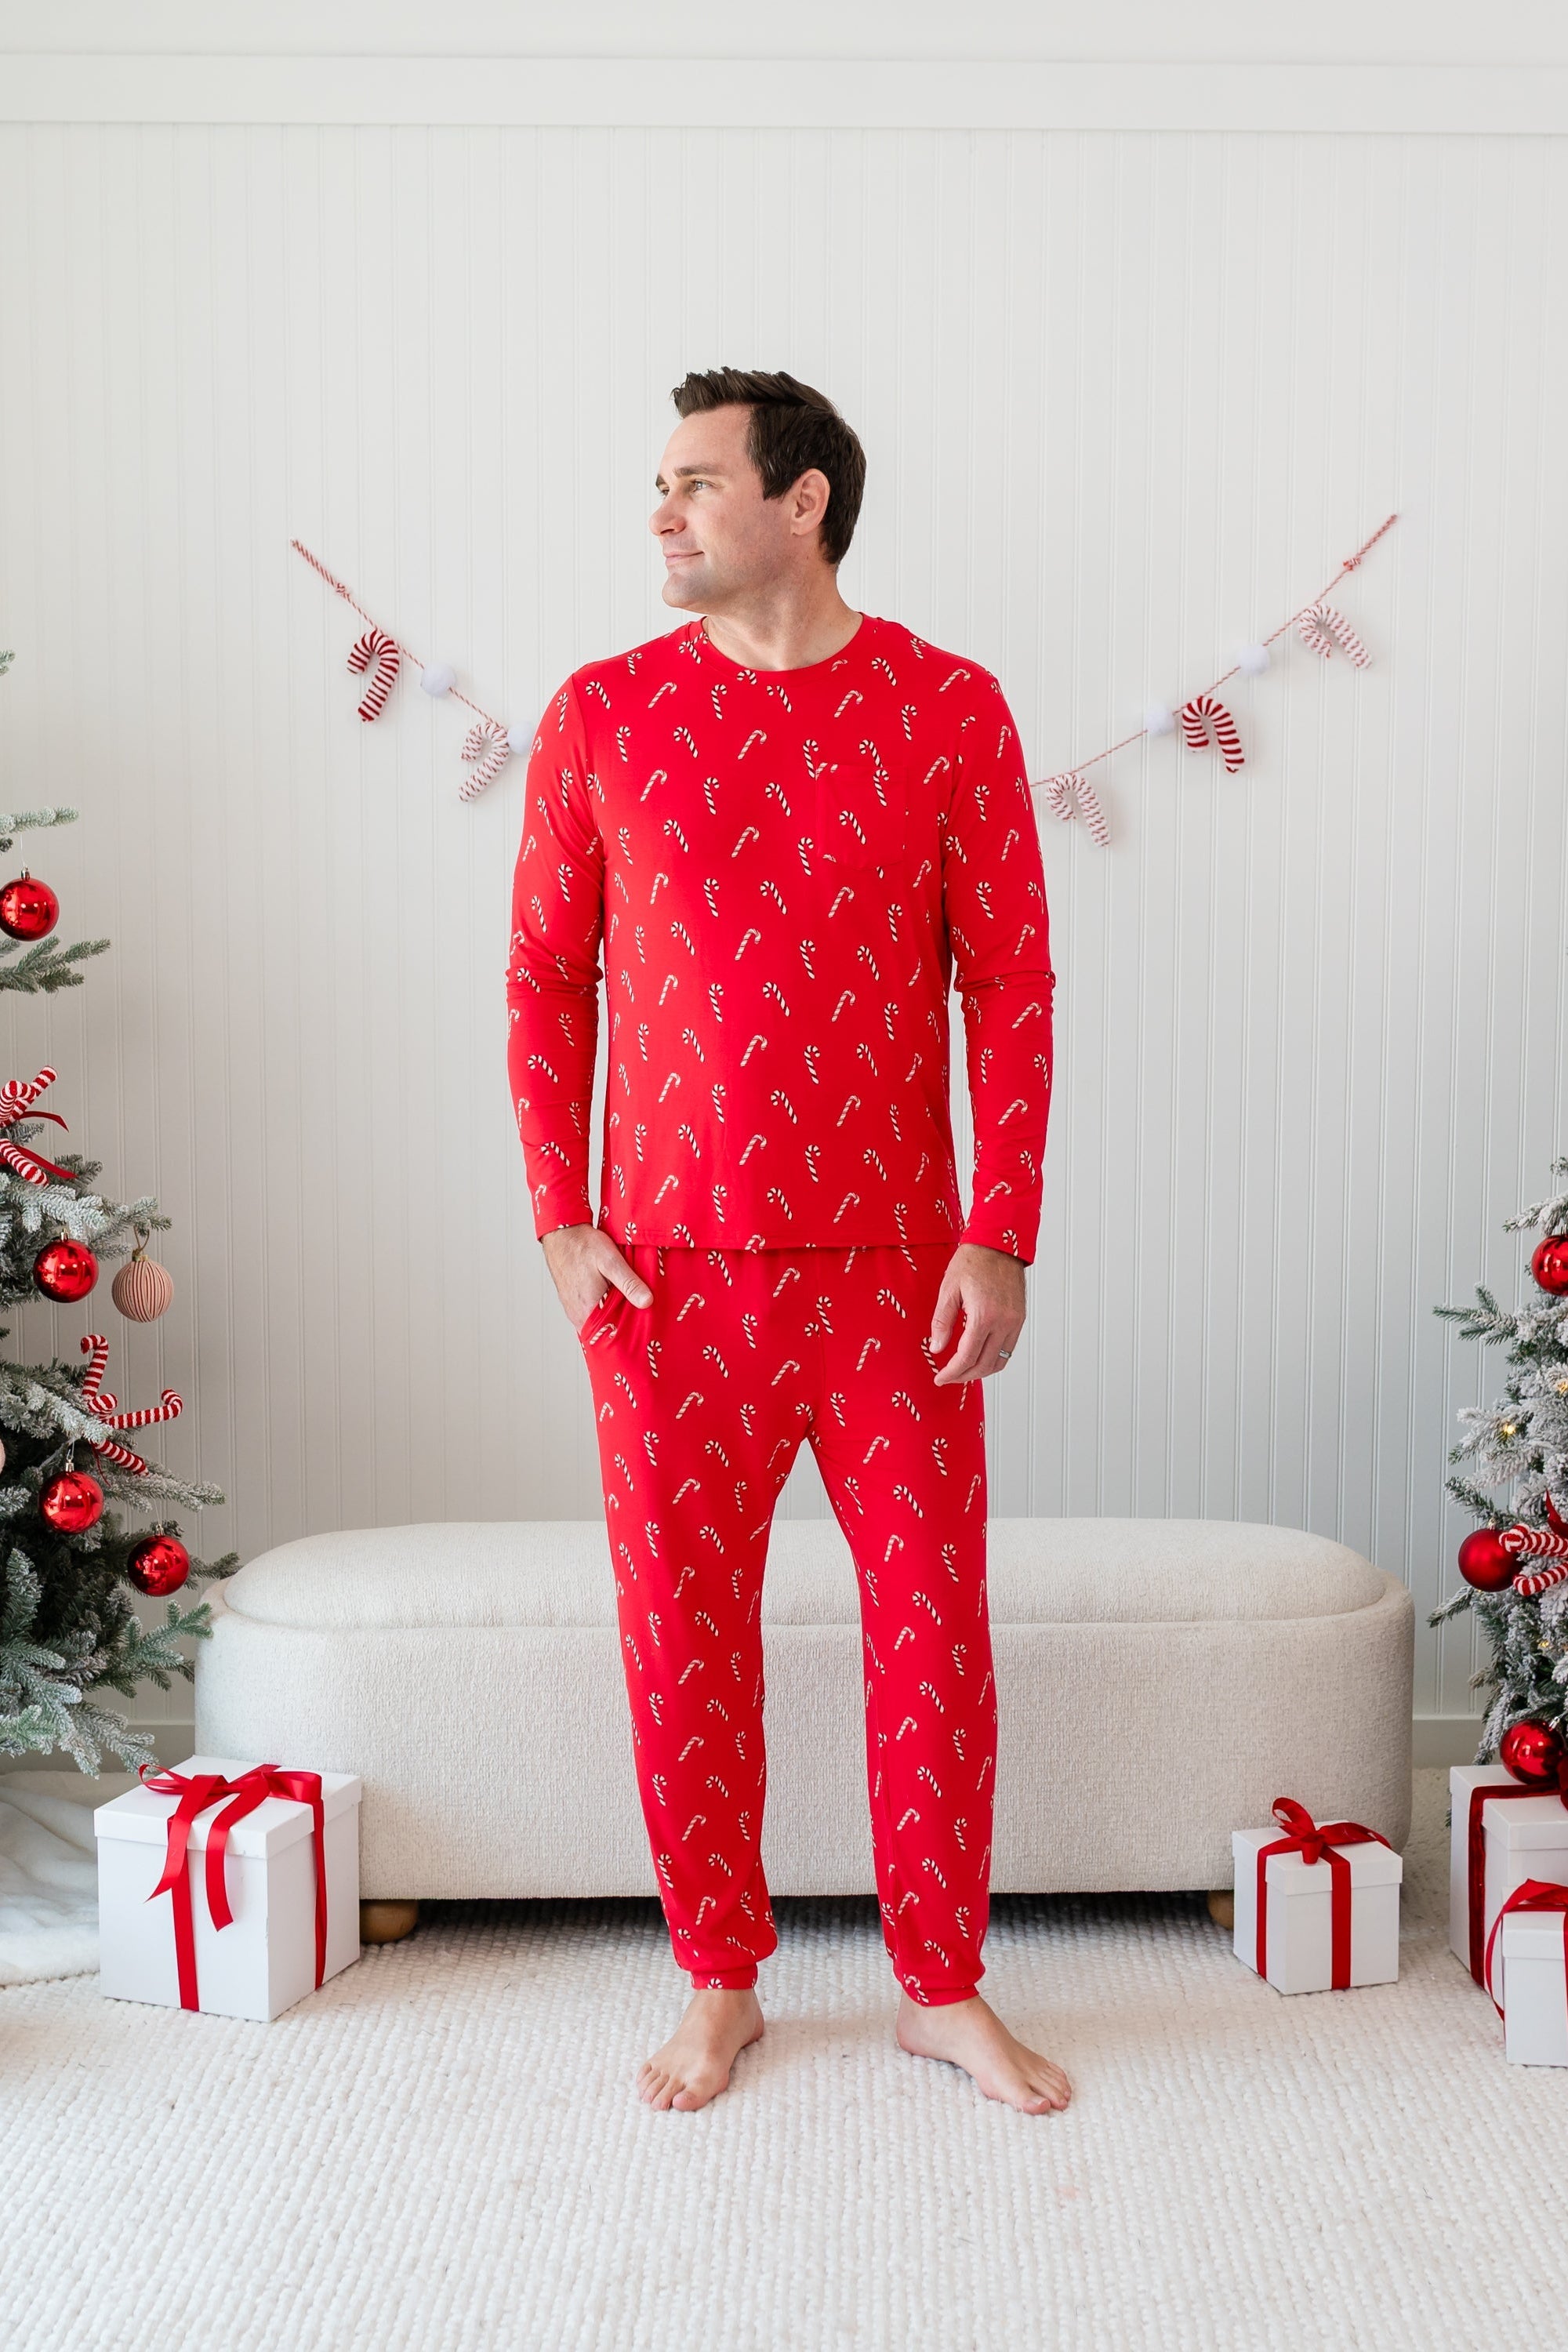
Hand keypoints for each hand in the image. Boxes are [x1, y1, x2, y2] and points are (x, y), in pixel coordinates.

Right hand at [541, 1223, 654, 1331]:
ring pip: (598, 1322)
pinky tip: (614, 1299)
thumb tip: (647, 1302)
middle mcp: (578, 1314)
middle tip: (641, 1321)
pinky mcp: (573, 1302)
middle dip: (623, 1327)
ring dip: (613, 1317)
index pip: (611, 1336)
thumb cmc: (583, 1245)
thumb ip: (629, 1283)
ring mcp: (574, 1309)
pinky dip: (604, 1310)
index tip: (644, 1333)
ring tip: (630, 1309)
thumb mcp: (611, 1261)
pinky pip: (591, 1313)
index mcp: (587, 1309)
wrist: (562, 1233)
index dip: (629, 1335)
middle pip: (605, 1331)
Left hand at [929, 1243, 1024, 1383]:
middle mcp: (1003, 1322)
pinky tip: (980, 1358)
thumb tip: (937, 1348)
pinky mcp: (1019, 1319)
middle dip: (964, 1376)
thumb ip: (942, 1322)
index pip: (967, 1356)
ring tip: (963, 1372)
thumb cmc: (972, 1261)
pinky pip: (1008, 1349)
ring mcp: (1014, 1321)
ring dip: (980, 1371)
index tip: (940, 1378)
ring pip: (999, 1361)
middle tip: (948, 1377)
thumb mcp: (948, 1289)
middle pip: (984, 1364)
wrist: (999, 1243)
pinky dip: (994, 1360)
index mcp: (983, 1315)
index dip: (952, 1372)